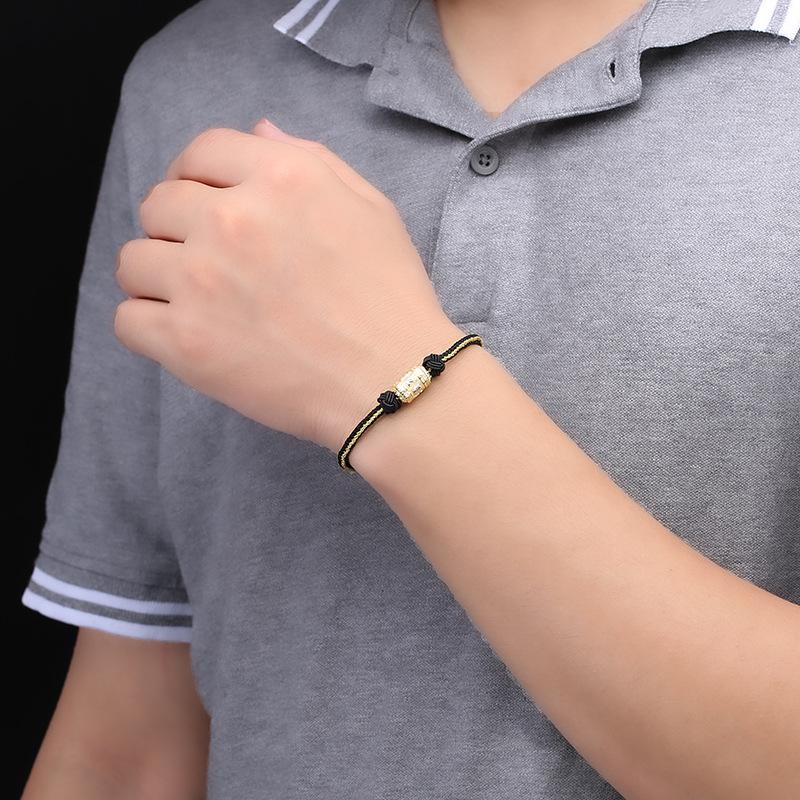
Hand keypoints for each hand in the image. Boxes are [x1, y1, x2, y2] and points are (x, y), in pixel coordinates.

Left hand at [114, 120, 461, 453]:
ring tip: (194, 300)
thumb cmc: (390, 297)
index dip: (195, 175)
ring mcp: (203, 281)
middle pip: (159, 203)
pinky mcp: (186, 341)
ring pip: (133, 260)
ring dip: (157, 275)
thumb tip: (258, 131)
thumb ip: (310, 159)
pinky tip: (182, 333)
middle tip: (207, 260)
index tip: (200, 200)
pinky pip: (127, 320)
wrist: (392, 380)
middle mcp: (233, 220)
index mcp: (281, 178)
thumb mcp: (370, 208)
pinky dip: (147, 326)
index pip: (201, 151)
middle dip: (177, 227)